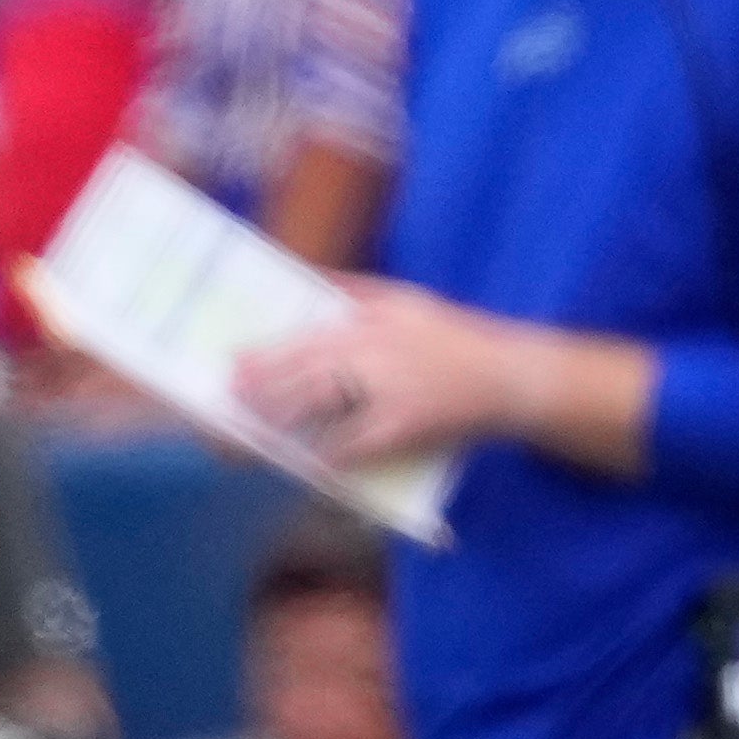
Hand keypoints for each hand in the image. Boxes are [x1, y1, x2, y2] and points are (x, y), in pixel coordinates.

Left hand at [235, 281, 541, 466]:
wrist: (509, 375)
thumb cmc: (452, 336)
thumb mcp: (403, 298)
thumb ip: (353, 286)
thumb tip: (303, 275)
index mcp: (371, 320)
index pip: (306, 338)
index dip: (266, 357)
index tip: (234, 365)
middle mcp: (375, 353)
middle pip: (304, 376)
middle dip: (262, 393)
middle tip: (230, 406)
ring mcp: (389, 392)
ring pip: (322, 410)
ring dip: (283, 424)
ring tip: (251, 436)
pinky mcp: (405, 426)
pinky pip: (355, 444)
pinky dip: (328, 455)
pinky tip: (306, 463)